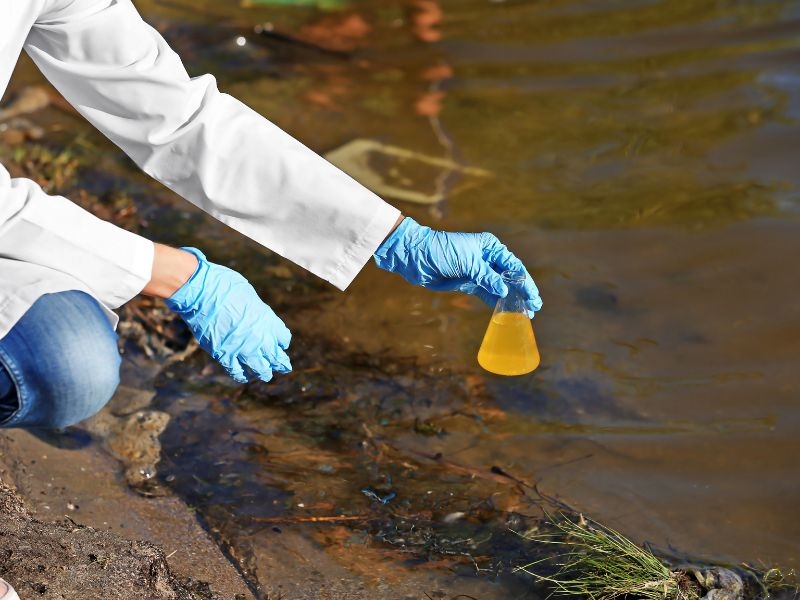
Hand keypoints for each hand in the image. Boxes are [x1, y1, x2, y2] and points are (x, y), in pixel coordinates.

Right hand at [164, 247, 291, 382]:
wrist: (202, 292)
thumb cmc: (224, 286)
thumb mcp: (250, 295)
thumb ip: (257, 311)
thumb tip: (256, 317)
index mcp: (268, 321)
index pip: (283, 338)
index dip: (282, 341)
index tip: (281, 344)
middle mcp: (260, 338)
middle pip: (275, 357)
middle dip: (280, 363)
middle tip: (284, 367)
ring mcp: (242, 349)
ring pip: (259, 369)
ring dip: (264, 373)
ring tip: (266, 375)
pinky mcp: (224, 355)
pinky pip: (236, 371)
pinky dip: (241, 375)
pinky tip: (244, 376)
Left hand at [373, 217, 541, 316]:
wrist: (417, 257)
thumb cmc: (443, 251)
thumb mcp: (468, 263)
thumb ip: (487, 277)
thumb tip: (504, 291)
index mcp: (490, 247)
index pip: (513, 265)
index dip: (524, 281)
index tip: (533, 296)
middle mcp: (487, 258)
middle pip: (510, 277)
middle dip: (522, 292)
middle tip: (535, 307)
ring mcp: (478, 272)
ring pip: (500, 287)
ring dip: (511, 299)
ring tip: (525, 313)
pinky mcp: (469, 283)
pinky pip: (486, 294)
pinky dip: (496, 302)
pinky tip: (506, 312)